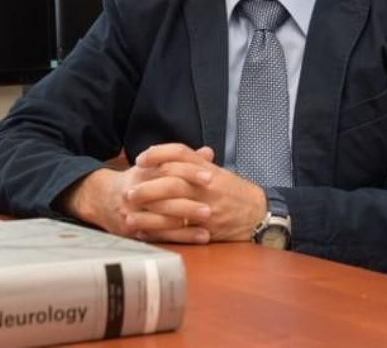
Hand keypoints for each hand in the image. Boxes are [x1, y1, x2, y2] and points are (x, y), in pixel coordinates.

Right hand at [57, 153, 210, 243]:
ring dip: (186, 220)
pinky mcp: (135, 231)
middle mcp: (137, 190)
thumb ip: (182, 160)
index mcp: (144, 171)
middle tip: (211, 204)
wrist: (103, 199)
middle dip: (189, 200)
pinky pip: (160, 235)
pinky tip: (201, 236)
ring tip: (209, 221)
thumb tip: (207, 152)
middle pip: (165, 193)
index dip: (190, 171)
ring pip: (162, 216)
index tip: (210, 176)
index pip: (168, 168)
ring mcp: (134, 212)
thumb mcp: (154, 165)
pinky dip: (182, 237)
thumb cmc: (137, 181)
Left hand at [133, 143, 266, 242]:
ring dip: (149, 213)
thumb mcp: (217, 172)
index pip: (179, 152)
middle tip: (128, 192)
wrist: (257, 213)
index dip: (158, 153)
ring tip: (130, 217)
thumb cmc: (234, 191)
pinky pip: (180, 231)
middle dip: (147, 187)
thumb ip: (194, 163)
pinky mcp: (206, 228)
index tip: (141, 159)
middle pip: (172, 181)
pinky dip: (161, 233)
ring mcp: (206, 207)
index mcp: (206, 168)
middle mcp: (205, 185)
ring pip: (174, 207)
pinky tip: (146, 234)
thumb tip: (167, 156)